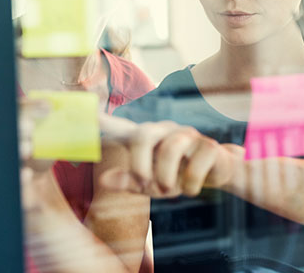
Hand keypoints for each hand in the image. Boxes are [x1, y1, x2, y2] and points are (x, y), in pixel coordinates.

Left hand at [98, 120, 243, 197]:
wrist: (215, 175)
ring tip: (169, 189)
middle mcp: (165, 130)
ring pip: (170, 149)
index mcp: (147, 138)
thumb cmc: (177, 176)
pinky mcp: (209, 145)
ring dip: (166, 177)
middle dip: (140, 164)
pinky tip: (191, 188)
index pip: (121, 126)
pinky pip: (195, 164)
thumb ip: (128, 181)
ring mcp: (188, 135)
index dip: (104, 121)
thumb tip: (104, 180)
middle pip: (144, 134)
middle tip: (145, 184)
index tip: (88, 113)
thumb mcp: (151, 184)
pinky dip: (190, 184)